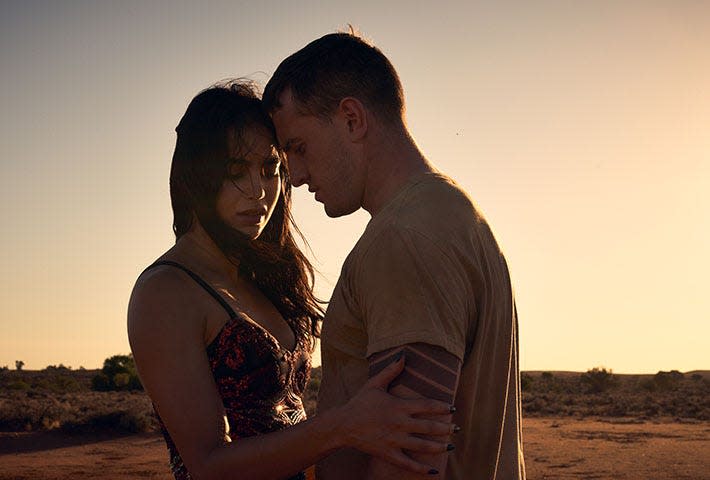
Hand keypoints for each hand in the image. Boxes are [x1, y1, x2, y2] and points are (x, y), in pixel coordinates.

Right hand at [334, 356, 453, 473]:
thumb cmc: (360, 403)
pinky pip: (408, 463)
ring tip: (450, 447)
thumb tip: (404, 355)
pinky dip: (421, 468)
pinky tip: (433, 471)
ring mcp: (395, 440)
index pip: (427, 406)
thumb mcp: (374, 384)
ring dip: (439, 447)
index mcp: (399, 406)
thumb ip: (391, 370)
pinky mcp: (388, 454)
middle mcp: (400, 424)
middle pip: (429, 427)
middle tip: (457, 429)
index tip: (453, 409)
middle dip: (446, 428)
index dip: (442, 407)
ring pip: (423, 446)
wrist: (343, 425)